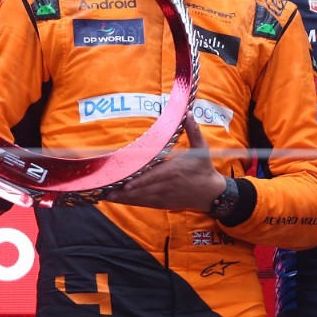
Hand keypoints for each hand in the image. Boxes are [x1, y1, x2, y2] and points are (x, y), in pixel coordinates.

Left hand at [107, 114, 226, 212]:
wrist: (211, 193)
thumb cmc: (204, 168)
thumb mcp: (202, 148)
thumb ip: (193, 130)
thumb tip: (189, 113)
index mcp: (174, 170)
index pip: (152, 176)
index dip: (138, 181)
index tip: (125, 183)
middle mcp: (167, 185)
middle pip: (143, 189)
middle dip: (124, 191)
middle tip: (106, 190)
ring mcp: (165, 196)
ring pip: (141, 198)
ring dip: (125, 198)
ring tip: (108, 196)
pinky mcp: (164, 203)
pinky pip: (145, 204)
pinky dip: (133, 202)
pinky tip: (120, 200)